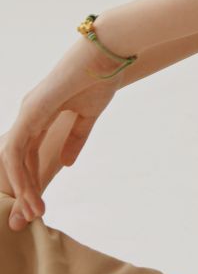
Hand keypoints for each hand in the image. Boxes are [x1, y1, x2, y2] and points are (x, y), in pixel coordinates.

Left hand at [2, 35, 125, 229]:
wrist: (108, 52)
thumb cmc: (101, 77)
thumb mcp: (88, 116)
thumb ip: (75, 139)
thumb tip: (64, 164)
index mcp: (40, 115)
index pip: (28, 155)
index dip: (31, 182)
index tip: (38, 208)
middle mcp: (29, 114)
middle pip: (17, 161)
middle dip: (21, 192)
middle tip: (26, 220)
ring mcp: (27, 112)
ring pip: (13, 159)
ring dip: (22, 188)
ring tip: (33, 213)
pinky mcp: (31, 111)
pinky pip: (18, 149)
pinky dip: (21, 173)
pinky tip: (29, 193)